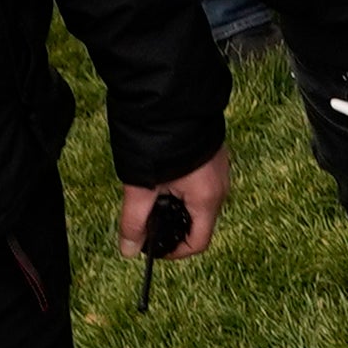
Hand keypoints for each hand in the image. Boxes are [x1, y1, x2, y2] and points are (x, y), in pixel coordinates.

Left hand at [118, 147, 229, 262]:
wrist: (172, 96)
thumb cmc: (161, 139)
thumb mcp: (141, 185)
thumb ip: (134, 220)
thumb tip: (128, 250)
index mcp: (207, 198)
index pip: (198, 242)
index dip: (174, 251)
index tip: (153, 245)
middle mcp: (220, 186)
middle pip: (198, 221)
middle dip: (172, 223)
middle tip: (145, 213)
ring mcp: (219, 167)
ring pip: (197, 200)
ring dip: (175, 203)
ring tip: (150, 188)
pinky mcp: (212, 153)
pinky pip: (199, 181)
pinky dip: (180, 185)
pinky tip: (161, 171)